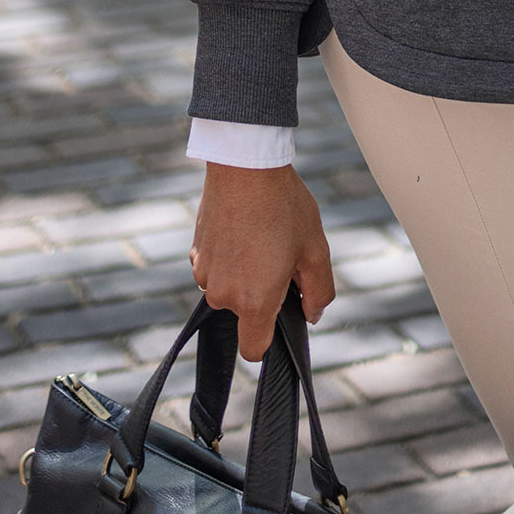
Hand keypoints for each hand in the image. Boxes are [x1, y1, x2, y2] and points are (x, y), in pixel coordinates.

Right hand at [189, 164, 335, 362]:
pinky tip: (244, 227)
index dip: (270, 341)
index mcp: (254, 302)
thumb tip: (312, 314)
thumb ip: (319, 292)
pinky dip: (229, 256)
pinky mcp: (195, 251)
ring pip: (229, 288)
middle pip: (245, 313)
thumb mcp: (315, 250)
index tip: (281, 317)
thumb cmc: (283, 207)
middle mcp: (223, 294)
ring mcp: (204, 273)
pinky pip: (216, 267)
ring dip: (245, 273)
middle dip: (263, 294)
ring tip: (262, 236)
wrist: (244, 164)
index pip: (254, 349)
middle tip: (282, 257)